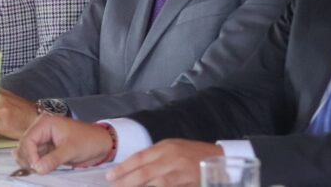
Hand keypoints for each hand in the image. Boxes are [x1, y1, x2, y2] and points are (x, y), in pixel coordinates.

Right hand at [15, 116, 112, 173]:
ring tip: (37, 171)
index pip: (28, 139)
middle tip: (36, 171)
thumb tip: (37, 168)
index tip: (36, 168)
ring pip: (27, 151)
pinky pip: (35, 156)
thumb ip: (53, 159)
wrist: (100, 144)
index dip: (29, 154)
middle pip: (24, 145)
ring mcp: (43, 139)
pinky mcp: (47, 148)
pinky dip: (35, 163)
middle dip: (28, 159)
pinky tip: (38, 169)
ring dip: (30, 162)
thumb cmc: (87, 141)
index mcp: (45, 123)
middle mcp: (41, 129)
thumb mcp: (71, 150)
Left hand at [105, 140, 222, 186]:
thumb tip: (133, 167)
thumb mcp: (173, 148)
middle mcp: (172, 159)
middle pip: (145, 173)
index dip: (124, 168)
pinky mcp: (189, 184)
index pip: (139, 158)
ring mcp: (181, 173)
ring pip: (156, 184)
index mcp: (166, 147)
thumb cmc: (193, 153)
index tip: (110, 176)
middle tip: (114, 186)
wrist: (220, 159)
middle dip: (126, 181)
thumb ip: (155, 156)